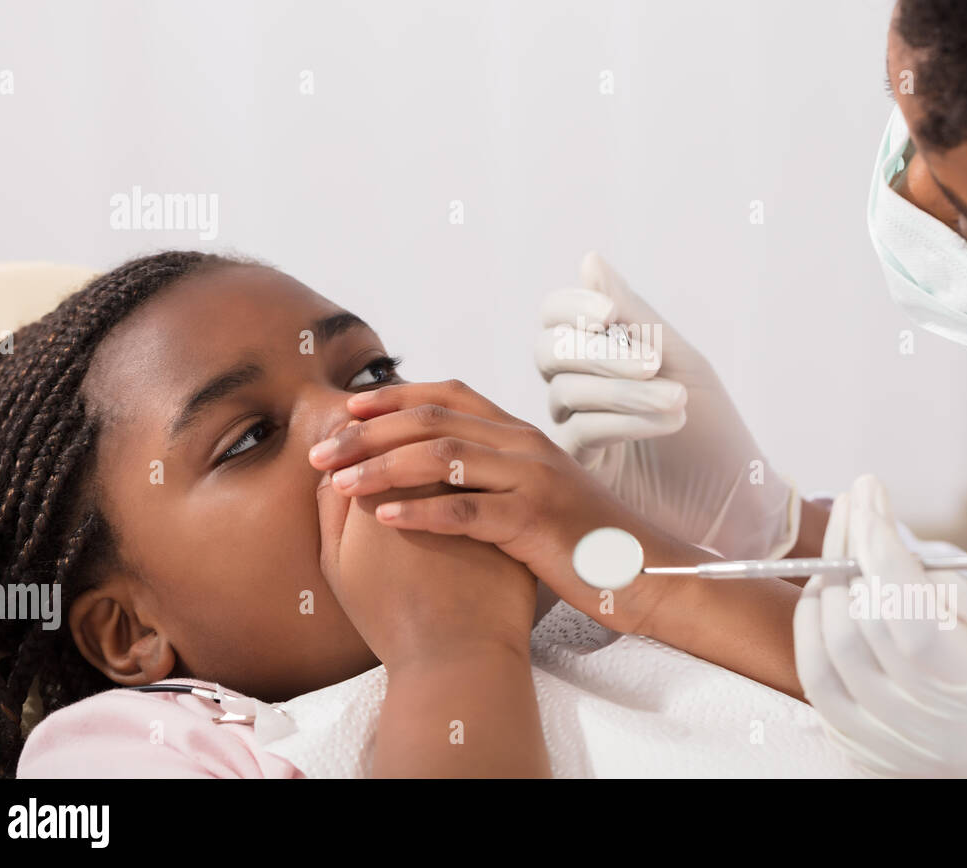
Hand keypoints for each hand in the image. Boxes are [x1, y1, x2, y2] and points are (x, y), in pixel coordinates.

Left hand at [308, 381, 687, 636]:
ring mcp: (533, 480)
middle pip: (433, 420)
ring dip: (383, 467)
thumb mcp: (538, 492)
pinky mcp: (535, 522)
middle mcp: (525, 446)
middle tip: (321, 452)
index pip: (448, 395)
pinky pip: (467, 511)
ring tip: (338, 483)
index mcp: (522, 435)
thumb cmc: (585, 540)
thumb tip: (439, 468)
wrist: (645, 572)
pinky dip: (422, 511)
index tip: (346, 410)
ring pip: (443, 457)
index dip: (393, 398)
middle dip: (369, 432)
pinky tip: (384, 519)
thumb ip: (497, 472)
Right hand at [534, 252, 798, 558]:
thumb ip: (634, 314)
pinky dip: (624, 420)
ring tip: (678, 402)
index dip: (573, 307)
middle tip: (655, 362)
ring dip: (626, 390)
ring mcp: (573, 429)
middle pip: (551, 352)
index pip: (555, 315)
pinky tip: (667, 422)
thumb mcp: (679, 361)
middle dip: (603, 353)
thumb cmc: (712, 427)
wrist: (735, 499)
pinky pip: (579, 432)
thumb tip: (588, 259)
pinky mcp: (578, 470)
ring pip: (567, 392)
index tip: (610, 314)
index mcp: (598, 353)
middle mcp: (576, 387)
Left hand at [792, 474, 966, 777]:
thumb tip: (908, 559)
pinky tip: (824, 583)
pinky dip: (810, 621)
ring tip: (849, 533)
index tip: (873, 501)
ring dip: (829, 575)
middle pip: (864, 621)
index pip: (914, 619)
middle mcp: (921, 716)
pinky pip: (812, 673)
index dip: (884, 556)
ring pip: (831, 642)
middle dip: (855, 546)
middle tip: (861, 498)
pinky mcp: (849, 736)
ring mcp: (879, 731)